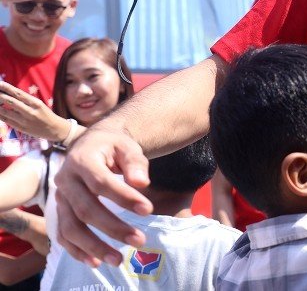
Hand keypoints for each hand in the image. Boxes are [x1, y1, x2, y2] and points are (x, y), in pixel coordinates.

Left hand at [0, 81, 70, 141]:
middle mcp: (30, 111)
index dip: (7, 88)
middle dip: (0, 96)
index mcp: (36, 103)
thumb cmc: (45, 114)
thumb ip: (25, 100)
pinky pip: (7, 120)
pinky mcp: (21, 128)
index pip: (18, 93)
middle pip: (11, 102)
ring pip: (6, 112)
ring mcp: (25, 121)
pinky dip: (0, 115)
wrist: (55, 129)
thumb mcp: (39, 105)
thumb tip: (9, 94)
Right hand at [54, 126, 152, 266]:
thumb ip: (135, 163)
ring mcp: (59, 198)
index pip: (101, 183)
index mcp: (82, 160)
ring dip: (93, 246)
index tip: (148, 210)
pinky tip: (96, 262)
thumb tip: (142, 183)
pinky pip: (62, 234)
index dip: (124, 198)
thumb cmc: (113, 146)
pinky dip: (76, 250)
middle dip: (113, 227)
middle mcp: (65, 180)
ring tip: (118, 260)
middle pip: (85, 209)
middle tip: (140, 240)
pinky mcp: (59, 211)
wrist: (91, 144)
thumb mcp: (127, 146)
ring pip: (70, 227)